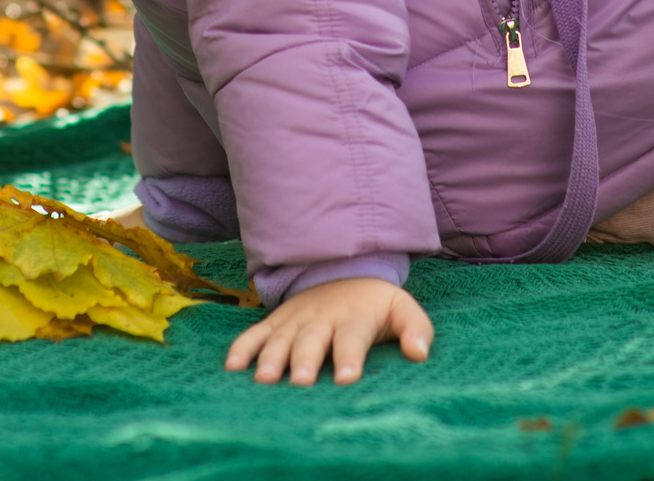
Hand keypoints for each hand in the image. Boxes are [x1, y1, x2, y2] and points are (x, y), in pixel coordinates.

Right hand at [224, 277, 432, 385]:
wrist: (345, 272)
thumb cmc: (375, 305)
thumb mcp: (402, 309)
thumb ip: (416, 330)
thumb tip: (420, 354)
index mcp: (354, 317)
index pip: (352, 338)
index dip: (349, 357)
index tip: (346, 378)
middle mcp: (322, 318)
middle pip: (312, 340)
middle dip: (305, 360)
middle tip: (300, 381)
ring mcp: (296, 319)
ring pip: (281, 338)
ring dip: (271, 358)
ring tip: (264, 380)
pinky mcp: (276, 322)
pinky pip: (256, 333)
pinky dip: (242, 348)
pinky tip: (233, 367)